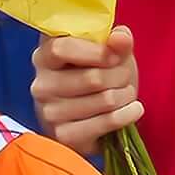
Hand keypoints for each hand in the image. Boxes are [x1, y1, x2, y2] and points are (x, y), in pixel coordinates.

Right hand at [33, 29, 141, 154]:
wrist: (97, 113)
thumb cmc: (99, 72)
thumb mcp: (109, 51)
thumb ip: (116, 40)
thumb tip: (120, 38)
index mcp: (44, 55)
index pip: (61, 48)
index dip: (95, 52)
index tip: (116, 56)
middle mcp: (41, 85)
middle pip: (91, 78)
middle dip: (120, 75)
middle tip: (125, 76)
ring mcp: (50, 113)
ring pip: (104, 100)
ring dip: (125, 94)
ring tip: (126, 92)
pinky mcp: (64, 136)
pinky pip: (106, 122)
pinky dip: (127, 114)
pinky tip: (133, 109)